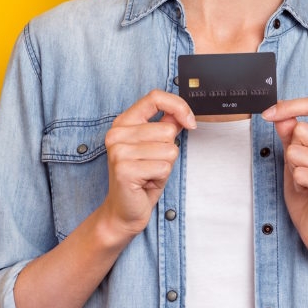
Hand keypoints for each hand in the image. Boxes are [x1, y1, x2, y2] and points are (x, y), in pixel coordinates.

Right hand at [99, 90, 194, 243]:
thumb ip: (165, 126)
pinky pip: (164, 167)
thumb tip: (182, 114)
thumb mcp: (155, 147)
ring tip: (149, 173)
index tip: (189, 122)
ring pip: (168, 149)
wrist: (124, 210)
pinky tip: (147, 182)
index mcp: (123, 122)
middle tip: (152, 164)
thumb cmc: (141, 178)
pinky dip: (161, 177)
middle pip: (167, 130)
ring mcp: (119, 151)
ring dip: (165, 165)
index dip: (178, 106)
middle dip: (169, 150)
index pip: (155, 98)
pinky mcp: (124, 170)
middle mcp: (117, 134)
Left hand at [261, 97, 307, 255]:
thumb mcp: (294, 157)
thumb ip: (289, 134)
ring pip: (296, 151)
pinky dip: (297, 182)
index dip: (289, 106)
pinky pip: (300, 172)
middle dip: (291, 150)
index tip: (267, 114)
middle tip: (302, 170)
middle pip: (301, 129)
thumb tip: (279, 112)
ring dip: (294, 168)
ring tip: (306, 182)